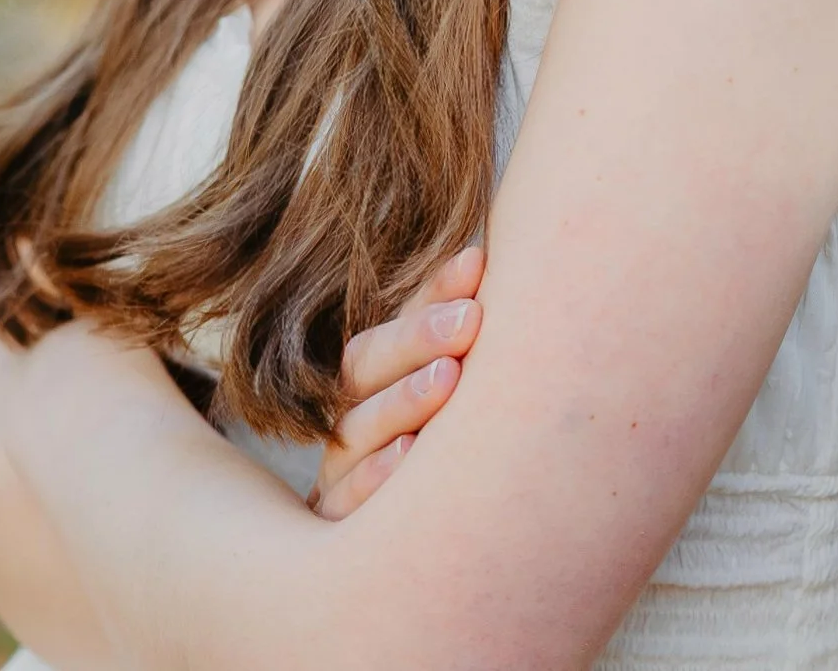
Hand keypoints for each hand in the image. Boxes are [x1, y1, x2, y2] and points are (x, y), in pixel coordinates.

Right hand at [308, 245, 482, 520]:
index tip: (477, 261)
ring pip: (356, 429)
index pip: (398, 320)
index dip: (432, 292)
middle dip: (419, 338)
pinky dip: (374, 478)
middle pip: (367, 367)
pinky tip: (407, 458)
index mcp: (372, 382)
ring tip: (447, 378)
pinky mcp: (333, 533)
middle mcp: (349, 421)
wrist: (383, 575)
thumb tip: (504, 271)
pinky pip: (345, 503)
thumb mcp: (442, 403)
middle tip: (470, 319)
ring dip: (401, 402)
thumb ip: (460, 350)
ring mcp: (336, 476)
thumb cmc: (437, 470)